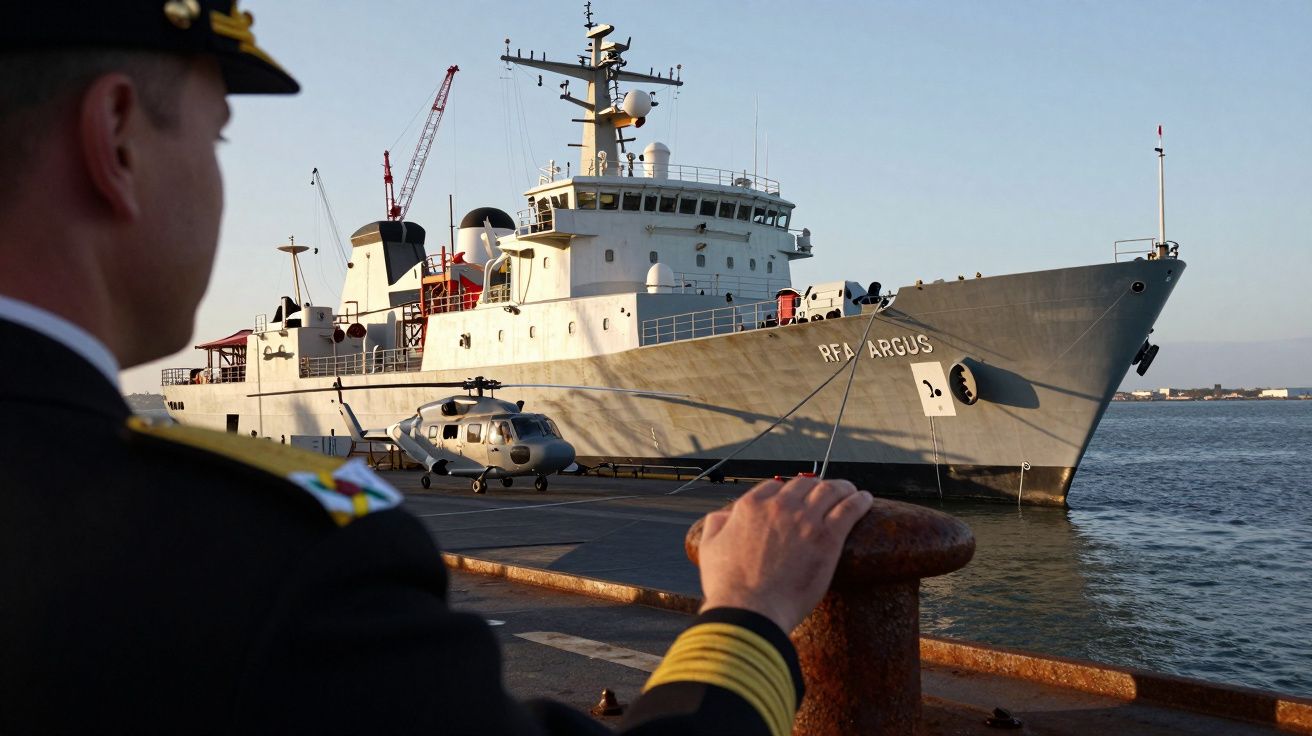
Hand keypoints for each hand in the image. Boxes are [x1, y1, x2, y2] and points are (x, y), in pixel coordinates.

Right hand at [697, 476, 873, 632]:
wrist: (750, 611)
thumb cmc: (728, 586)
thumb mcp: (710, 548)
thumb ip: (716, 524)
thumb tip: (724, 515)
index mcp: (751, 506)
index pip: (775, 486)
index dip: (787, 491)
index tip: (796, 498)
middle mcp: (779, 506)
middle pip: (805, 484)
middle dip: (816, 487)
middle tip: (827, 494)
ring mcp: (805, 520)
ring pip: (830, 491)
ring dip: (842, 488)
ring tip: (851, 491)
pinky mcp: (828, 538)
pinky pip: (850, 509)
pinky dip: (859, 500)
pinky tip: (865, 499)